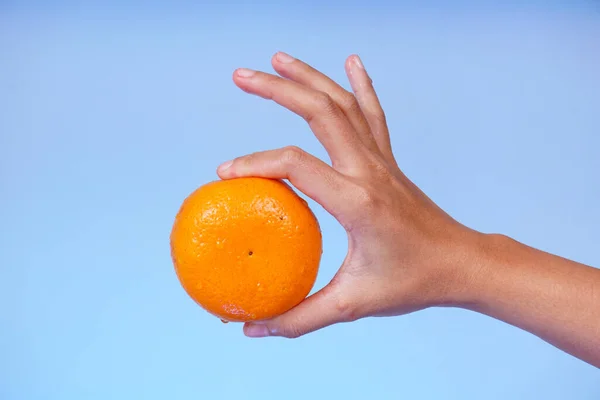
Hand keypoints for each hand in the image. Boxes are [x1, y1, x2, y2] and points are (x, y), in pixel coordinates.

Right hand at [217, 52, 483, 337]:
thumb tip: (253, 328)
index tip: (226, 175)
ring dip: (309, 77)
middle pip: (320, 112)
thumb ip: (300, 318)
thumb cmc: (413, 281)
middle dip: (277, 88)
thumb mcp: (353, 304)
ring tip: (277, 59)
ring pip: (344, 104)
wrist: (461, 262)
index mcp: (357, 202)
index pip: (297, 167)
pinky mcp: (387, 161)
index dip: (256, 164)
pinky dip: (360, 85)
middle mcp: (369, 171)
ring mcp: (381, 161)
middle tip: (241, 76)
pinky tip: (351, 62)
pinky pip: (373, 114)